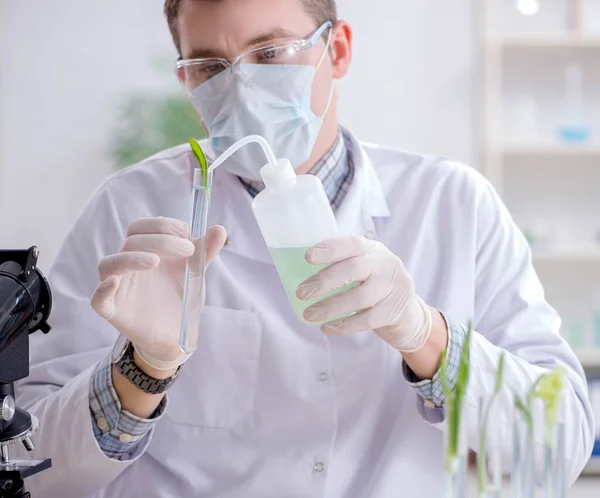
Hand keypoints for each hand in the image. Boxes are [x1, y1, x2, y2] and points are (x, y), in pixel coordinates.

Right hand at [91, 217, 226, 369]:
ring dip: (132, 257)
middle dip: (160, 239)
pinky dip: (103, 289)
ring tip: (155, 261)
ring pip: (109, 264)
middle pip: (131, 241)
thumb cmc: (178, 297)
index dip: (163, 225)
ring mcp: (118, 287)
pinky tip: (115, 282)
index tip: (187, 232)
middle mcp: (127, 265)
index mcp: (145, 251)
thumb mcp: (194, 272)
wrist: (175, 334)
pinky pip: (98, 299)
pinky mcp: (113, 310)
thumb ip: (205, 251)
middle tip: (188, 250)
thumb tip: (220, 229)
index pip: (142, 227)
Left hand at [296, 236, 431, 352]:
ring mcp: (393, 288)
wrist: (407, 311)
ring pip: (359, 298)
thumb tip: (300, 276)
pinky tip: (327, 327)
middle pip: (353, 270)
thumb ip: (341, 266)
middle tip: (301, 293)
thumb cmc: (373, 284)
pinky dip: (343, 325)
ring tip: (309, 315)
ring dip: (330, 308)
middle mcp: (385, 264)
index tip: (308, 257)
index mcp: (372, 249)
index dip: (329, 249)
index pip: (351, 244)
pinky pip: (366, 320)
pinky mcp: (394, 311)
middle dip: (323, 282)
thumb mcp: (364, 267)